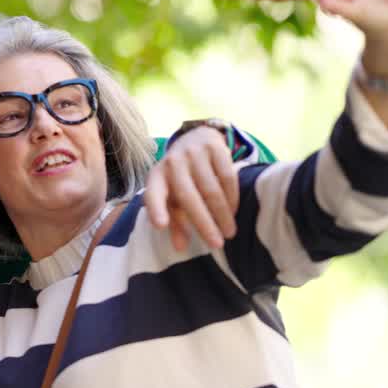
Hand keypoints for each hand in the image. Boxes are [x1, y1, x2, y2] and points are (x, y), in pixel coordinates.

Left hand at [144, 126, 237, 251]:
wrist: (196, 138)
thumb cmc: (181, 178)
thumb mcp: (173, 196)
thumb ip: (175, 221)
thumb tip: (180, 248)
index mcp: (156, 177)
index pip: (153, 193)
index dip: (156, 209)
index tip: (161, 226)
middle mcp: (172, 162)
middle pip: (188, 196)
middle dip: (203, 223)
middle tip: (216, 244)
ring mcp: (193, 152)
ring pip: (210, 189)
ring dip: (222, 214)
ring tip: (229, 232)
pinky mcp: (214, 147)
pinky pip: (227, 177)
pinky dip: (232, 197)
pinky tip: (233, 211)